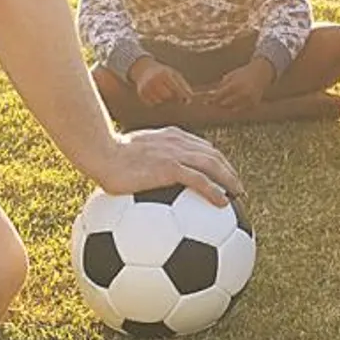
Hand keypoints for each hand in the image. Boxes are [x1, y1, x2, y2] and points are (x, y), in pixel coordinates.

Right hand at [90, 127, 244, 208]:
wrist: (100, 153)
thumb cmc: (107, 157)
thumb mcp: (129, 153)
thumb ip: (142, 161)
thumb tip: (140, 178)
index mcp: (170, 136)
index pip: (200, 145)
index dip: (214, 159)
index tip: (222, 172)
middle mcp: (177, 141)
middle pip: (212, 154)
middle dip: (228, 169)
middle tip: (237, 185)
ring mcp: (175, 153)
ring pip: (212, 164)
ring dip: (229, 179)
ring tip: (238, 193)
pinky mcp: (170, 167)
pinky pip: (200, 180)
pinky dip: (214, 191)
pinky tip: (223, 203)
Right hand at [130, 56, 194, 105]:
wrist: (144, 68)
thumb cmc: (163, 73)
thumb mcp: (174, 74)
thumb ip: (183, 85)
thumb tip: (190, 96)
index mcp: (165, 74)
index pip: (176, 87)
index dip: (183, 95)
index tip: (188, 101)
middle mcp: (155, 79)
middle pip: (168, 96)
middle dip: (173, 98)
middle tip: (175, 97)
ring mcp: (147, 86)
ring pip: (159, 101)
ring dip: (164, 100)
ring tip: (164, 94)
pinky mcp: (141, 92)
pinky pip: (151, 103)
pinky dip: (155, 102)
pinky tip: (156, 95)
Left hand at [209, 57, 275, 110]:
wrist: (261, 72)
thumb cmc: (244, 73)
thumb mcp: (231, 75)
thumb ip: (222, 85)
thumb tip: (212, 95)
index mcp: (235, 85)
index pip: (220, 96)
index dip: (212, 100)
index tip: (207, 102)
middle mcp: (242, 94)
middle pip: (225, 104)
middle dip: (220, 103)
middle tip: (216, 102)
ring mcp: (249, 100)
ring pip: (233, 109)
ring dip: (229, 106)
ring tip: (229, 100)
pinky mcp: (254, 104)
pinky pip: (242, 109)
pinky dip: (239, 106)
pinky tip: (240, 100)